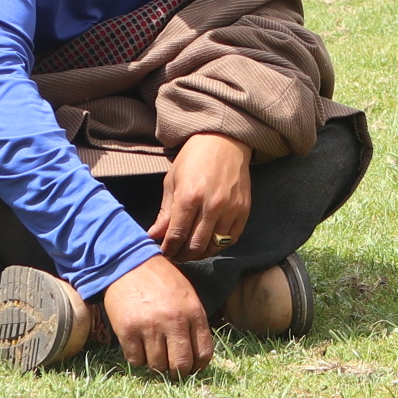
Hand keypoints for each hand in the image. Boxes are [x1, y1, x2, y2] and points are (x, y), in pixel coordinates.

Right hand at [100, 257, 212, 377]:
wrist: (129, 263)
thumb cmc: (161, 280)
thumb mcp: (187, 296)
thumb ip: (193, 323)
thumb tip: (196, 357)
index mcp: (193, 312)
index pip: (203, 354)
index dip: (198, 366)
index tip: (191, 366)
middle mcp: (173, 321)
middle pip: (181, 365)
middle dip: (178, 372)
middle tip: (172, 368)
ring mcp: (149, 327)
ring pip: (157, 366)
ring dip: (156, 364)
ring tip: (154, 351)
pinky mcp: (127, 331)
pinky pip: (136, 360)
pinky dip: (139, 358)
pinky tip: (139, 345)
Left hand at [150, 133, 255, 260]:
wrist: (224, 142)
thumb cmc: (194, 159)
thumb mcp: (173, 181)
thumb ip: (165, 212)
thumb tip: (154, 235)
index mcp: (189, 197)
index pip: (176, 236)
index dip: (169, 249)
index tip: (164, 252)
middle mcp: (211, 206)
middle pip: (195, 246)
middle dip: (182, 255)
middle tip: (176, 256)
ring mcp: (230, 210)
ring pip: (213, 246)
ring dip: (199, 254)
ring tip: (190, 251)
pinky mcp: (243, 211)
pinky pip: (231, 240)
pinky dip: (218, 246)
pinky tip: (208, 243)